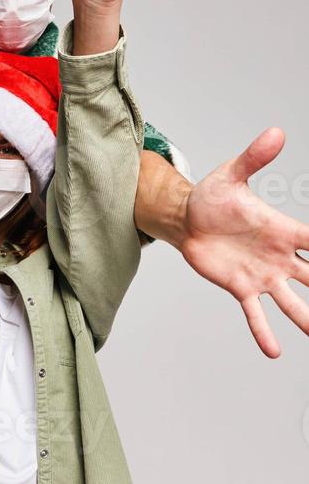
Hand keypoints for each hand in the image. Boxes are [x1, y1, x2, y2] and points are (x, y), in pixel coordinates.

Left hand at [178, 127, 308, 357]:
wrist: (187, 220)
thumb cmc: (213, 196)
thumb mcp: (232, 175)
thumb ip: (254, 158)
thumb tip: (276, 132)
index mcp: (284, 230)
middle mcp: (281, 256)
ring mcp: (263, 275)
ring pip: (293, 301)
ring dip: (308, 318)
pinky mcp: (241, 288)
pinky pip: (255, 314)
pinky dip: (263, 332)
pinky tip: (274, 352)